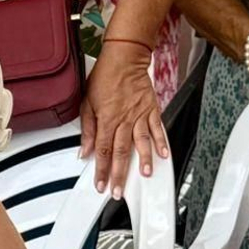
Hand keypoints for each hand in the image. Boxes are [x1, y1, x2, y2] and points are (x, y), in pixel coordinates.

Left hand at [80, 43, 166, 197]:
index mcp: (107, 119)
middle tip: (119, 191)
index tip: (101, 185)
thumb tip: (84, 151)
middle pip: (121, 152)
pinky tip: (163, 154)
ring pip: (141, 142)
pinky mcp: (151, 108)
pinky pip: (157, 128)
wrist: (125, 57)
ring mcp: (139, 115)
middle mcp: (124, 120)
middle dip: (119, 174)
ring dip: (143, 160)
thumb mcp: (87, 102)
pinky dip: (161, 141)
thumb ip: (88, 129)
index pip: (103, 151)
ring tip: (144, 175)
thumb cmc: (105, 77)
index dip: (101, 171)